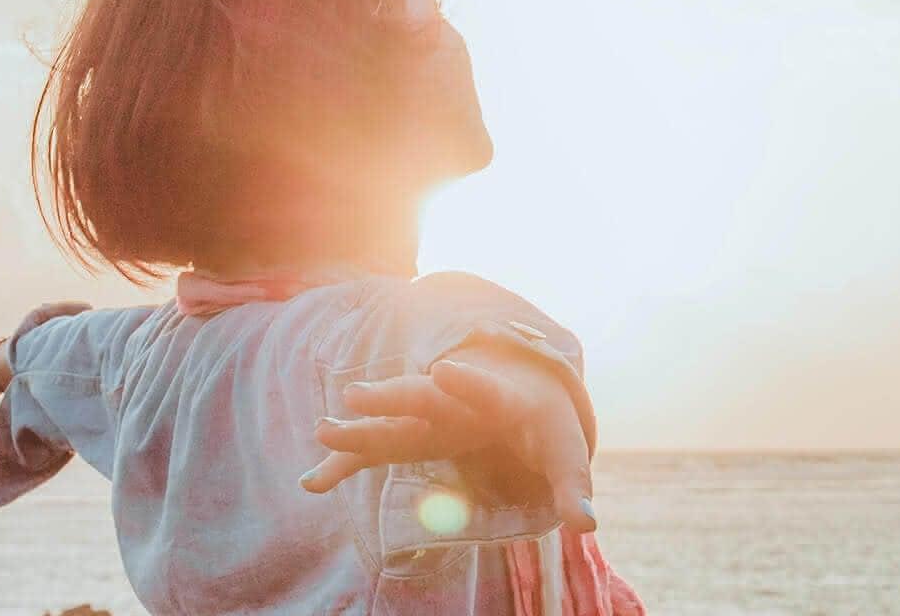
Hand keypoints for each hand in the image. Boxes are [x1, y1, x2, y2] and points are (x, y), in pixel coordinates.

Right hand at [304, 353, 596, 532]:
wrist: (524, 389)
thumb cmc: (546, 422)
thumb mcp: (565, 451)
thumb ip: (573, 487)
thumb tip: (585, 525)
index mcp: (500, 399)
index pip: (484, 389)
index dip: (468, 383)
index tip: (445, 372)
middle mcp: (457, 401)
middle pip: (421, 398)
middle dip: (390, 396)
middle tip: (355, 395)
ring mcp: (431, 418)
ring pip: (391, 421)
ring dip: (358, 428)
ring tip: (322, 431)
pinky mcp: (415, 437)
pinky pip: (376, 451)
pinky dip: (347, 463)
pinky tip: (313, 482)